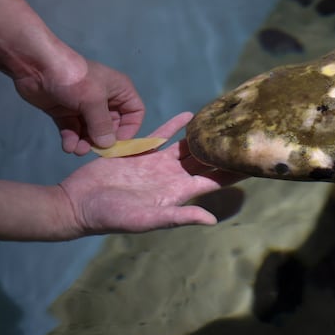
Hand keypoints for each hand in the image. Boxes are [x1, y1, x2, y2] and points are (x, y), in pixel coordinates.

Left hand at [14, 56, 145, 154]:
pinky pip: (73, 130)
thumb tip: (107, 145)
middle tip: (93, 149)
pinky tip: (68, 146)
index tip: (118, 143)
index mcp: (118, 90)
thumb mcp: (93, 100)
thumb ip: (102, 125)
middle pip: (112, 126)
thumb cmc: (73, 78)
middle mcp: (104, 99)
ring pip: (91, 131)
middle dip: (102, 139)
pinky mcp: (65, 112)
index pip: (135, 112)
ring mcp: (83, 106)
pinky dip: (72, 140)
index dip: (129, 129)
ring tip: (77, 149)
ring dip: (85, 143)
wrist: (36, 65)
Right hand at [58, 112, 243, 234]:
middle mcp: (172, 177)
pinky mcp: (140, 154)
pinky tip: (190, 115)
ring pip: (187, 147)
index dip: (234, 172)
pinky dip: (174, 126)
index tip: (254, 161)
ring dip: (203, 136)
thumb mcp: (147, 220)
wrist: (79, 203)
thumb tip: (212, 220)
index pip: (214, 180)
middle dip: (224, 150)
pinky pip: (161, 137)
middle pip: (206, 160)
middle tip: (246, 134)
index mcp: (178, 193)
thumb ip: (179, 216)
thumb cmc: (112, 217)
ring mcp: (157, 165)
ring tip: (223, 123)